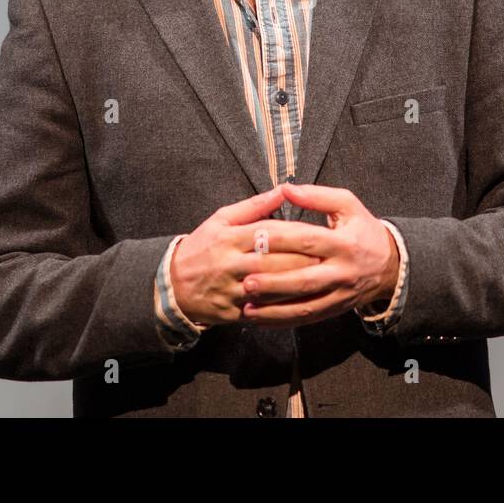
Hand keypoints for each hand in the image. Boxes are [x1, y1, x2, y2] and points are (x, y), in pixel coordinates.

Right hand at [170, 187, 320, 326]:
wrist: (172, 285)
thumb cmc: (201, 247)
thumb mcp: (220, 219)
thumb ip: (253, 206)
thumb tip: (281, 190)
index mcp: (229, 238)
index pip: (270, 233)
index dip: (297, 233)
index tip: (320, 233)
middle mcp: (230, 263)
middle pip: (274, 261)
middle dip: (304, 259)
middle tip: (331, 257)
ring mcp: (230, 290)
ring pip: (271, 287)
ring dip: (298, 283)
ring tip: (322, 278)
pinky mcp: (232, 311)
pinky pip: (262, 309)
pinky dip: (282, 307)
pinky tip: (301, 302)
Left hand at [237, 183, 399, 328]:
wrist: (391, 265)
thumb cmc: (363, 230)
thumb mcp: (348, 205)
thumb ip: (317, 196)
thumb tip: (285, 188)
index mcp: (344, 242)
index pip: (308, 240)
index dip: (280, 239)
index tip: (254, 238)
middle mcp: (342, 271)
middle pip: (305, 279)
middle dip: (274, 283)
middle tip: (245, 281)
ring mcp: (339, 294)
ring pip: (304, 306)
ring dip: (274, 308)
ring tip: (247, 305)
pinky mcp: (335, 309)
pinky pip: (306, 318)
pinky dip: (282, 320)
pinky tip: (260, 318)